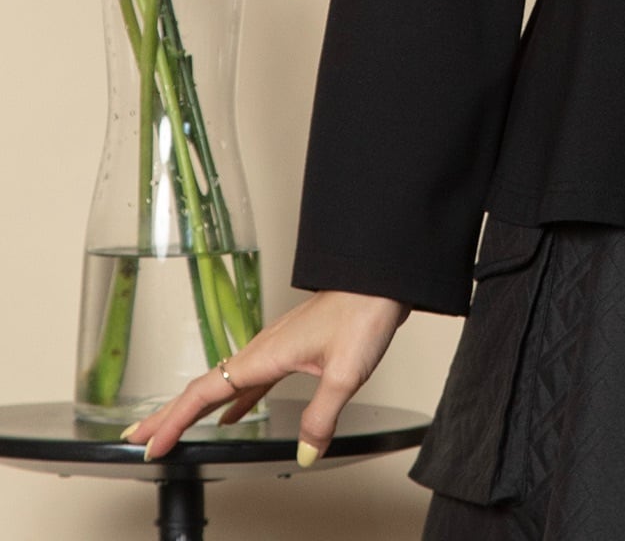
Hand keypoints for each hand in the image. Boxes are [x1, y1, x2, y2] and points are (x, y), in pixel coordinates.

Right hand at [117, 289, 410, 465]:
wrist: (380, 278)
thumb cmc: (363, 311)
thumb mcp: (344, 372)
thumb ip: (321, 416)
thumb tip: (304, 453)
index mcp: (265, 354)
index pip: (205, 392)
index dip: (174, 419)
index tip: (149, 443)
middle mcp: (263, 349)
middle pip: (204, 387)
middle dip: (169, 414)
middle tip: (139, 437)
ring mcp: (275, 347)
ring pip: (224, 383)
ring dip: (196, 408)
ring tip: (175, 429)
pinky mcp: (291, 348)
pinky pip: (250, 381)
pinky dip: (233, 402)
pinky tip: (232, 417)